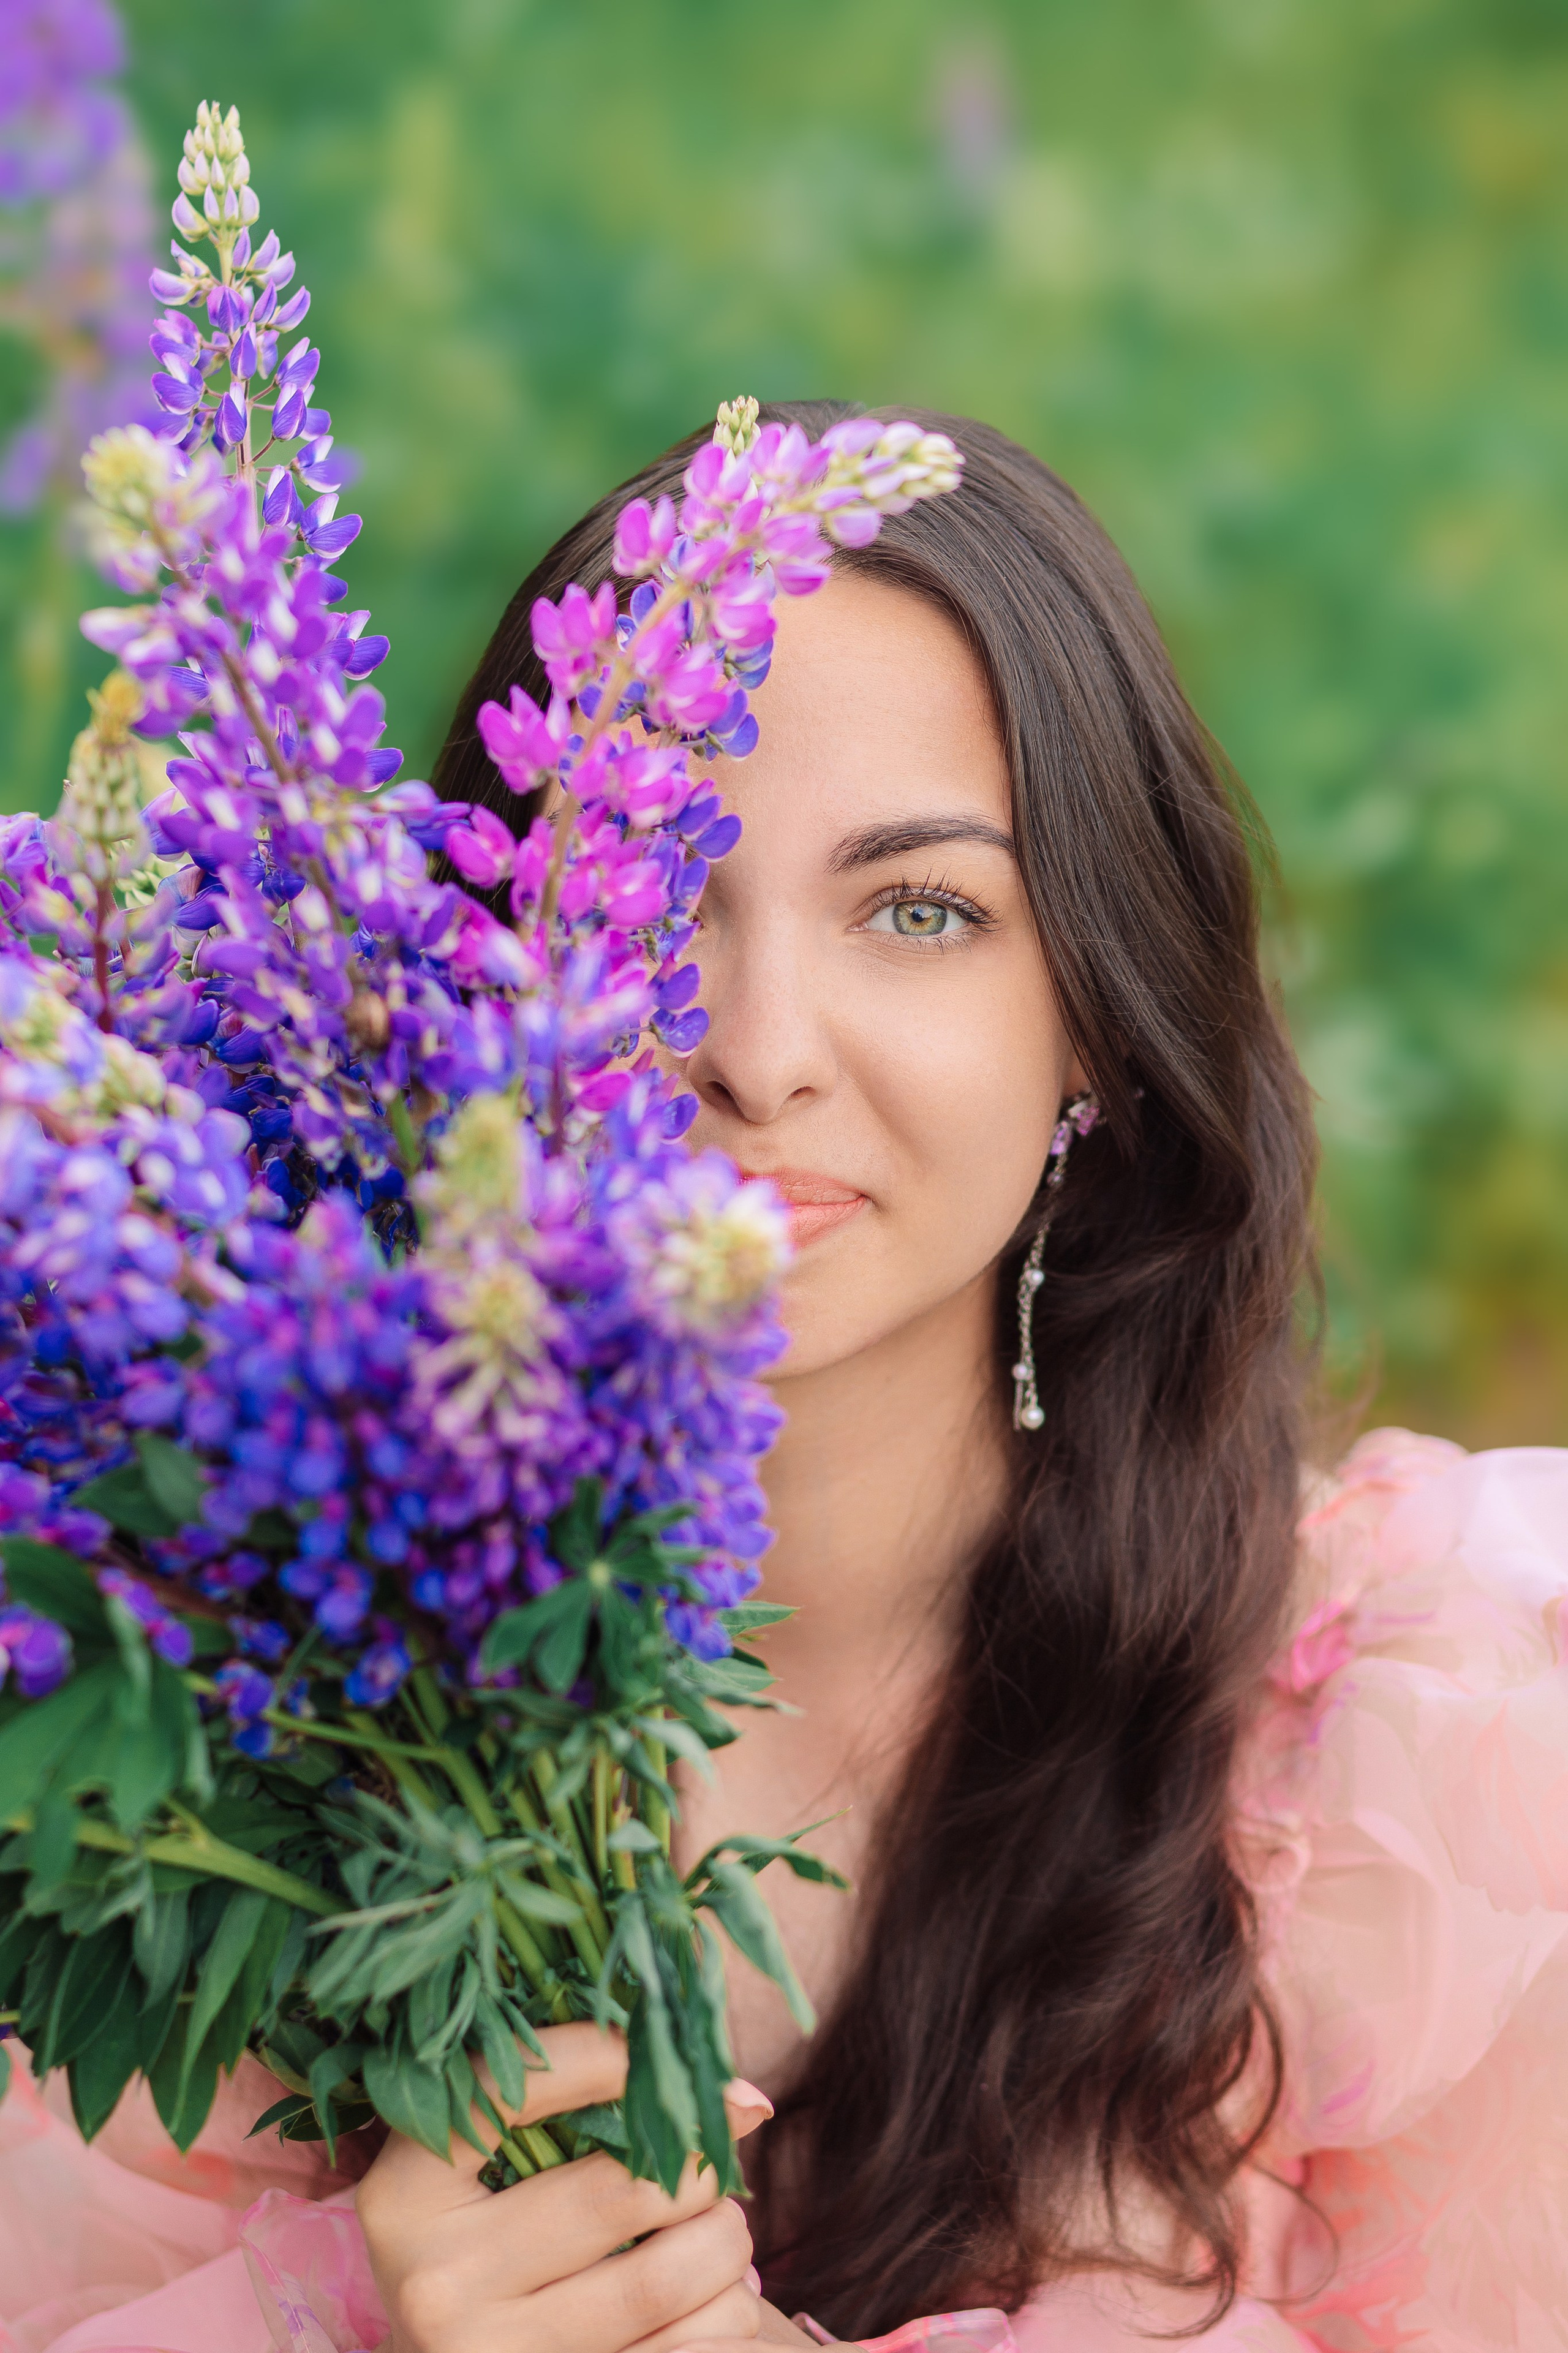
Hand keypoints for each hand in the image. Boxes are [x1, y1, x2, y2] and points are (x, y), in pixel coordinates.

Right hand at [357, 2020, 791, 2352]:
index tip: (664, 2054)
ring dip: (722, 2246)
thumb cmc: (484, 2252)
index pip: (510, 2092)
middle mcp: (438, 2284)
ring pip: (659, 2281)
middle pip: (618, 2195)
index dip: (604, 2057)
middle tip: (715, 2165)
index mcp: (405, 2197)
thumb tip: (740, 2098)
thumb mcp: (475, 2180)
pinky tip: (717, 2300)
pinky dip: (727, 2315)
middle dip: (699, 2169)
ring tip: (719, 2235)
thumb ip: (556, 2114)